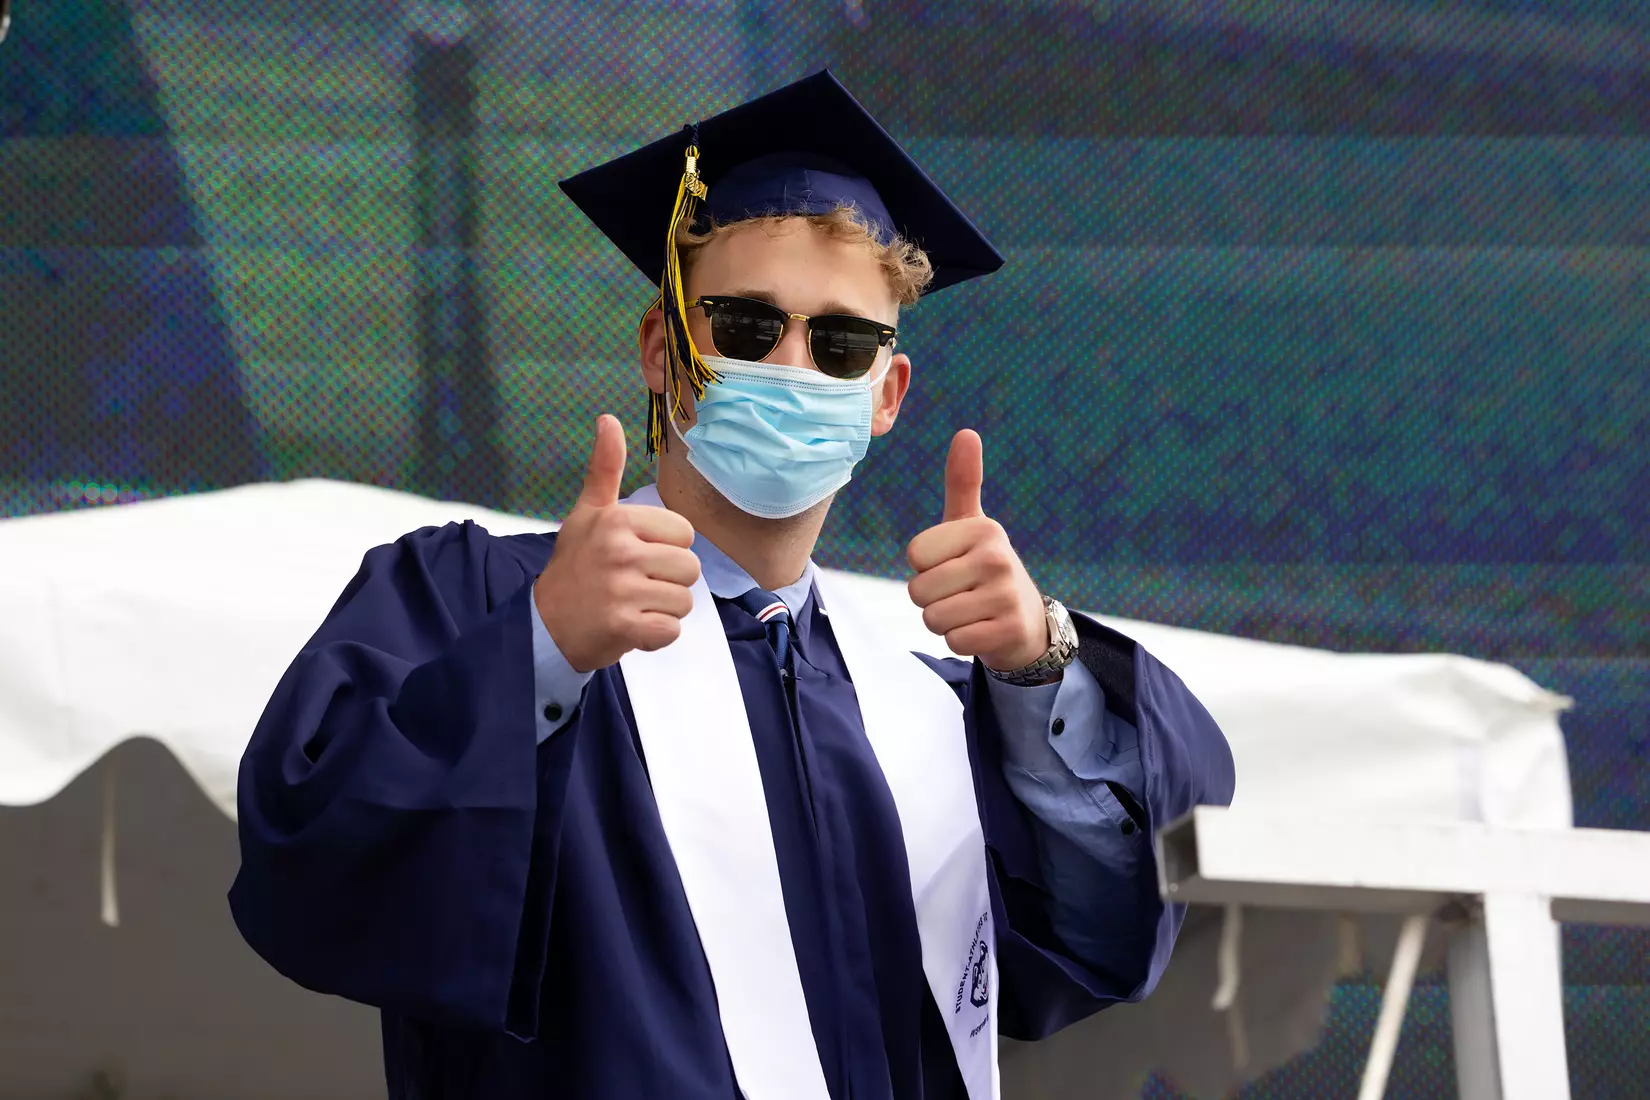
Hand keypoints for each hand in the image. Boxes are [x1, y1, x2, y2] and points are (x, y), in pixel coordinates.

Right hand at [534, 415, 700, 671]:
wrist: (544, 623)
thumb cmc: (574, 565)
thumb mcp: (587, 512)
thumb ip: (605, 468)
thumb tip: (608, 418)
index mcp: (618, 520)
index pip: (685, 534)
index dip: (667, 548)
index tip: (636, 556)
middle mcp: (620, 552)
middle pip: (690, 568)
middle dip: (669, 582)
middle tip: (635, 585)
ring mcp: (621, 591)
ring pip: (684, 602)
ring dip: (663, 610)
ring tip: (633, 605)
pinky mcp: (624, 627)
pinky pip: (671, 631)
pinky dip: (656, 636)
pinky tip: (632, 628)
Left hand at [906, 429, 1048, 671]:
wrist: (1026, 621)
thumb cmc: (984, 568)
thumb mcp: (972, 525)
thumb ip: (963, 482)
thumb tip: (967, 432)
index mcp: (983, 528)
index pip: (915, 555)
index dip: (925, 566)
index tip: (952, 565)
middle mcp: (998, 557)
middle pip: (919, 590)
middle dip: (931, 599)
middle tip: (961, 593)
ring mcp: (1006, 596)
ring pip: (933, 618)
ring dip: (944, 621)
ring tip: (970, 611)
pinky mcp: (1008, 631)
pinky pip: (955, 641)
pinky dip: (961, 641)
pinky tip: (982, 630)